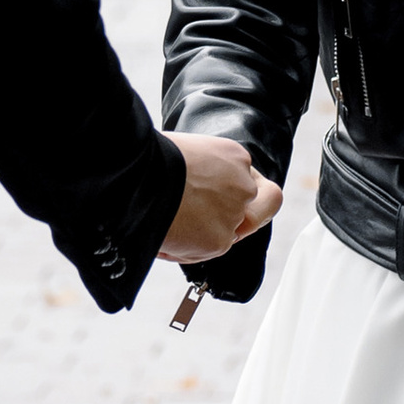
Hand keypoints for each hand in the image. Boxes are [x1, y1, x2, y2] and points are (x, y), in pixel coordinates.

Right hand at [161, 132, 284, 262]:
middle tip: (223, 223)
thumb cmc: (151, 159)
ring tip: (170, 224)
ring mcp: (234, 215)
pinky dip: (183, 250)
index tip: (211, 196)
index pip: (247, 179)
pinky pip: (203, 252)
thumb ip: (201, 171)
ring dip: (203, 235)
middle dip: (250, 217)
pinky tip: (163, 236)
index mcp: (234, 157)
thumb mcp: (184, 151)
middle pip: (264, 207)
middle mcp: (243, 186)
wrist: (138, 176)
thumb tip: (191, 190)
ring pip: (227, 234)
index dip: (230, 192)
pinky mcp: (219, 241)